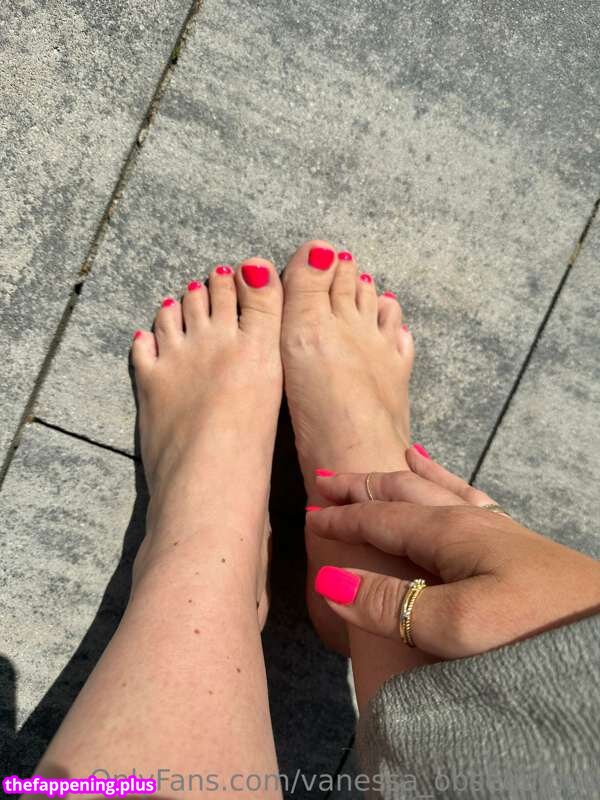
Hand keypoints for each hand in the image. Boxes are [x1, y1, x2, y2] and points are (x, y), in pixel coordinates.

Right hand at [307, 452, 599, 658]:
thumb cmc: (531, 632)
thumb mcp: (456, 625)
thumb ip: (392, 604)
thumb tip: (330, 580)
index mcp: (447, 534)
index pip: (380, 519)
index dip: (343, 517)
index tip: (310, 514)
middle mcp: (466, 520)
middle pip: (403, 492)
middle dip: (364, 486)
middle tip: (327, 480)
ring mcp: (493, 527)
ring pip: (434, 489)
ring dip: (402, 479)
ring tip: (387, 461)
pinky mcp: (514, 542)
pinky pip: (467, 496)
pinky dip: (446, 482)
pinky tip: (447, 482)